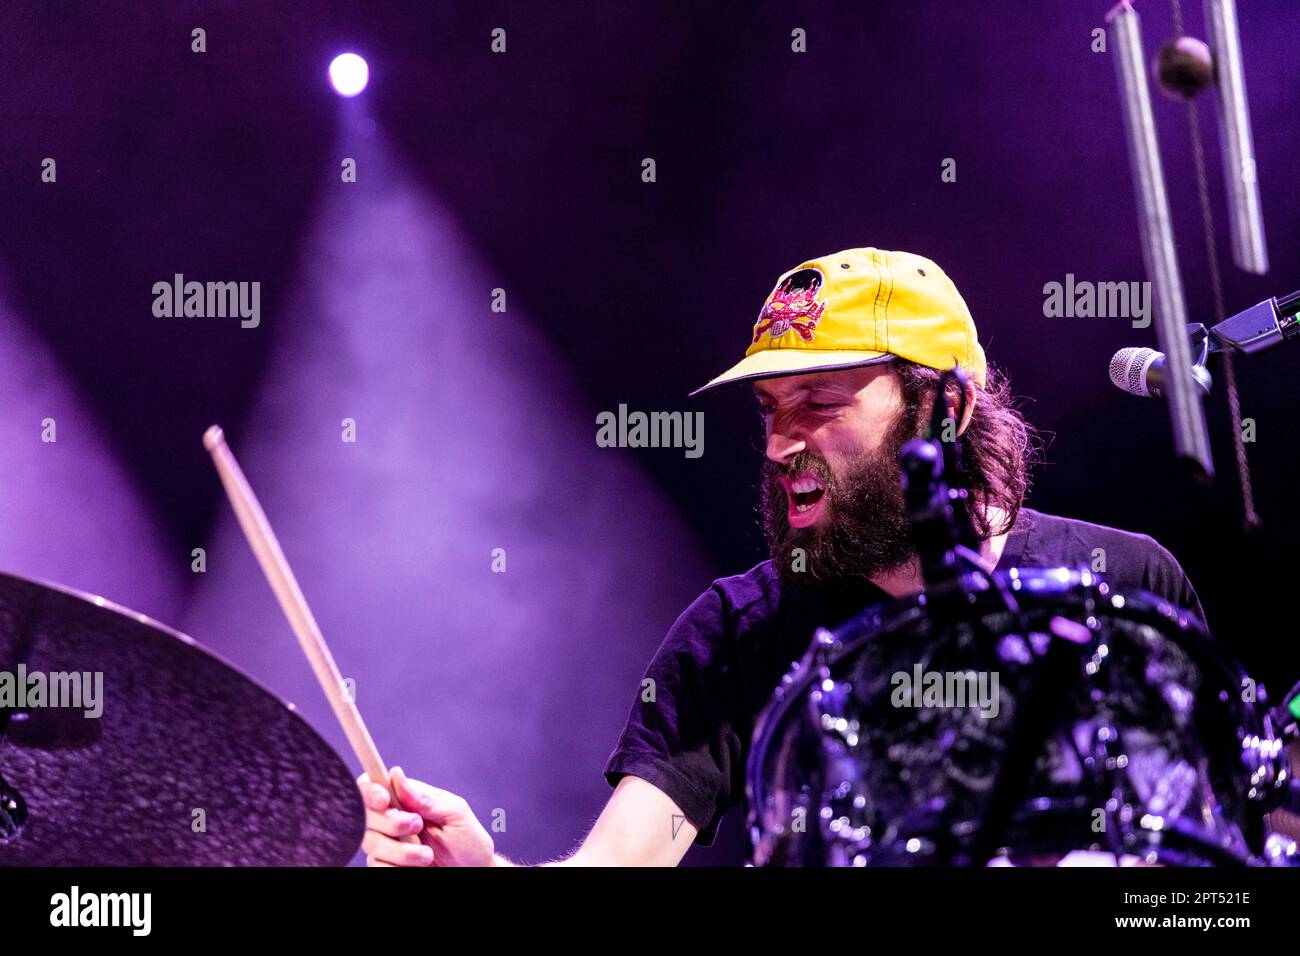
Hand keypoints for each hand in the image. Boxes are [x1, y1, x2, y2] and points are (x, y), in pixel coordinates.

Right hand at [358, 766, 495, 866]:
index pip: (374, 785)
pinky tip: (416, 867)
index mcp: (407, 798)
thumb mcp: (454, 814)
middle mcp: (392, 819)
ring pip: (371, 842)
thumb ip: (425, 798)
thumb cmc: (468, 839)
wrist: (474, 872)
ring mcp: (387, 843)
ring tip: (427, 855)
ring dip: (400, 850)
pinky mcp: (387, 864)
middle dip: (390, 821)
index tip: (384, 800)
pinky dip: (395, 867)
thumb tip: (396, 774)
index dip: (370, 790)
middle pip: (366, 814)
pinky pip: (376, 865)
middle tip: (417, 825)